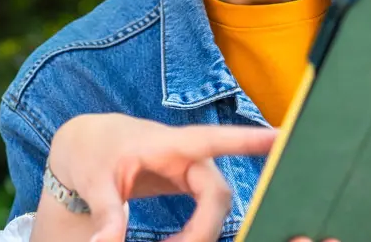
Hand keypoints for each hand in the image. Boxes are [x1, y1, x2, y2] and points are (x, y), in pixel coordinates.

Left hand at [32, 113, 276, 241]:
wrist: (89, 144)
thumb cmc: (94, 153)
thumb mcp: (94, 182)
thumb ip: (106, 214)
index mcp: (168, 144)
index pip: (214, 140)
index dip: (249, 141)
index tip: (281, 139)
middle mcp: (189, 155)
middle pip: (218, 195)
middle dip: (204, 229)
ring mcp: (193, 170)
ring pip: (216, 206)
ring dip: (200, 234)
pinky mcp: (191, 184)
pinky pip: (208, 210)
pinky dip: (197, 232)